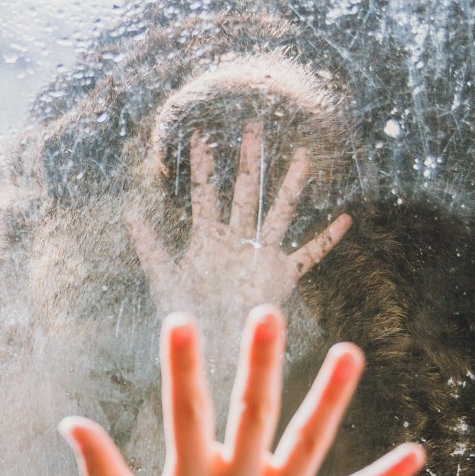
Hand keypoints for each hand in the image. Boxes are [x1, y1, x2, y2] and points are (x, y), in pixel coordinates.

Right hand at [60, 309, 424, 475]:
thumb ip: (99, 471)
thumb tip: (70, 422)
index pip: (184, 411)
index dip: (182, 366)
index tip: (181, 322)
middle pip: (253, 414)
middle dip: (260, 363)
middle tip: (268, 315)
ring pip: (309, 444)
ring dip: (330, 397)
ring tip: (351, 353)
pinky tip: (416, 454)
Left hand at [127, 123, 350, 343]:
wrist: (211, 348)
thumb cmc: (186, 316)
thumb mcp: (163, 279)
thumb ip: (149, 246)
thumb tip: (129, 213)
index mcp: (207, 238)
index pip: (205, 193)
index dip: (202, 165)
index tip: (200, 134)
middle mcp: (237, 240)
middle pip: (245, 191)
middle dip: (249, 160)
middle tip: (254, 127)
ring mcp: (261, 255)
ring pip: (279, 213)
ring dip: (290, 186)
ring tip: (303, 156)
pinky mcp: (281, 275)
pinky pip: (308, 255)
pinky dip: (326, 240)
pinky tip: (345, 220)